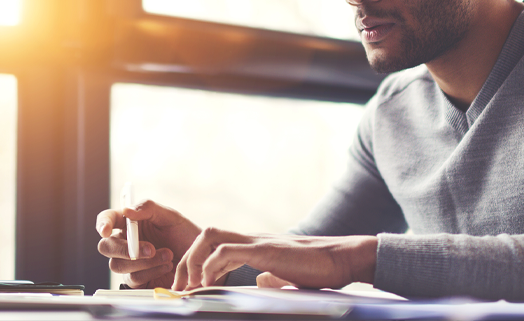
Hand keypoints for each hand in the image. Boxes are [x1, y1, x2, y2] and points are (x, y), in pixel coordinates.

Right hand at [96, 200, 201, 288]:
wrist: (200, 258)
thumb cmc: (184, 234)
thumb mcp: (170, 216)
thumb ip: (148, 208)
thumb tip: (127, 210)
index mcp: (130, 223)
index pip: (107, 219)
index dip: (102, 223)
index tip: (106, 229)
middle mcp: (126, 242)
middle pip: (106, 246)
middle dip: (124, 249)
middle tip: (149, 249)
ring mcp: (130, 262)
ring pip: (118, 265)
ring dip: (144, 261)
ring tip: (167, 255)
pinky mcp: (138, 279)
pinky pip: (133, 279)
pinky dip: (151, 272)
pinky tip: (167, 265)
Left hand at [172, 228, 377, 290]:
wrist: (343, 258)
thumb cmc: (319, 268)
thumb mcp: (288, 275)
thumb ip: (271, 276)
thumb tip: (259, 281)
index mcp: (256, 246)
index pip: (215, 244)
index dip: (195, 264)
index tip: (188, 288)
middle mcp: (252, 240)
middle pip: (206, 235)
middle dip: (185, 261)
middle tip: (180, 289)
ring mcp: (258, 242)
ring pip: (210, 237)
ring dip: (193, 261)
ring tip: (191, 286)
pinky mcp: (266, 250)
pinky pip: (228, 251)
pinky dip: (211, 266)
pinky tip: (210, 283)